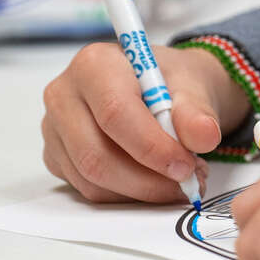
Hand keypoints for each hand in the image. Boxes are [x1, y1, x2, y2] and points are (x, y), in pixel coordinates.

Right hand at [41, 40, 245, 202]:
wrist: (158, 88)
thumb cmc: (169, 82)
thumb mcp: (192, 84)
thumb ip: (196, 110)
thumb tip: (204, 135)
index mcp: (94, 64)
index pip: (114, 112)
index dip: (151, 146)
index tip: (185, 166)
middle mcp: (64, 95)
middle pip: (96, 154)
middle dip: (147, 178)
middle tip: (188, 181)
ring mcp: (55, 129)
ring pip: (91, 179)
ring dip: (141, 191)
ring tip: (179, 180)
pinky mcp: (57, 157)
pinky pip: (89, 189)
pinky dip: (127, 195)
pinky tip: (154, 182)